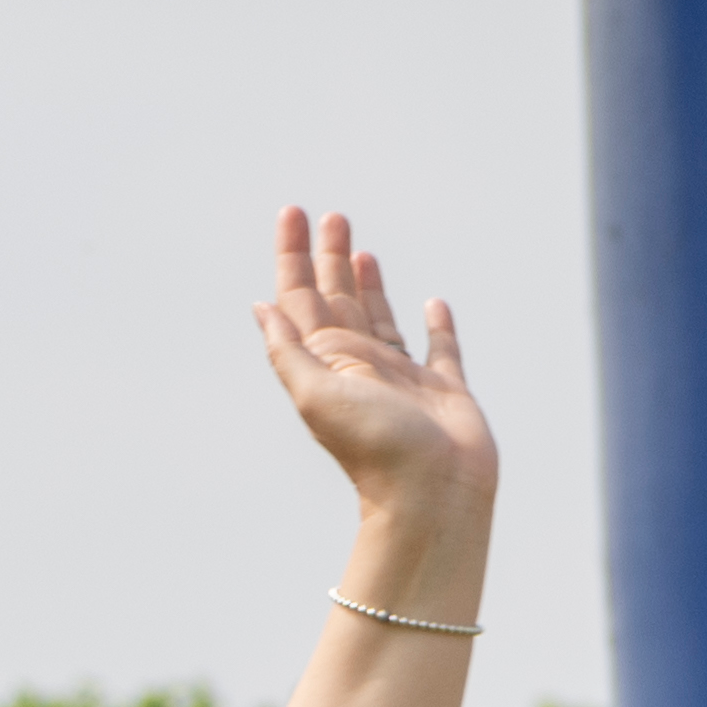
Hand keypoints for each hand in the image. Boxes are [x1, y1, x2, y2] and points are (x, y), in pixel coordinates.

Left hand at [251, 209, 491, 530]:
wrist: (433, 492)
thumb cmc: (374, 446)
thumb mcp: (315, 393)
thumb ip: (289, 350)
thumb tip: (260, 308)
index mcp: (325, 361)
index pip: (302, 298)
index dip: (294, 256)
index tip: (293, 214)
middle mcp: (359, 365)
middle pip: (338, 299)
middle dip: (331, 257)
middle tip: (331, 217)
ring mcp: (403, 377)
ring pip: (381, 318)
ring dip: (370, 285)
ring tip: (362, 251)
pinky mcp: (446, 389)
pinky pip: (442, 349)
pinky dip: (438, 327)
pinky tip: (434, 305)